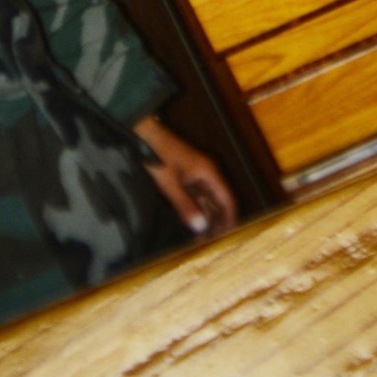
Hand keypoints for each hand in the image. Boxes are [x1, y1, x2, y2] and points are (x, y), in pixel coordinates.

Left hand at [133, 115, 237, 236]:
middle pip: (218, 200)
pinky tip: (192, 220)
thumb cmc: (159, 156)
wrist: (146, 135)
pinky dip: (196, 208)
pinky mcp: (186, 176)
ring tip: (203, 236)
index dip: (230, 217)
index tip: (229, 235)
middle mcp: (206, 173)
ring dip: (206, 215)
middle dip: (218, 220)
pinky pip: (196, 195)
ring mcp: (196, 174)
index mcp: (208, 173)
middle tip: (214, 241)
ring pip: (207, 199)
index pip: (227, 198)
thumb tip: (201, 227)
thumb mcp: (171, 185)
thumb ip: (186, 206)